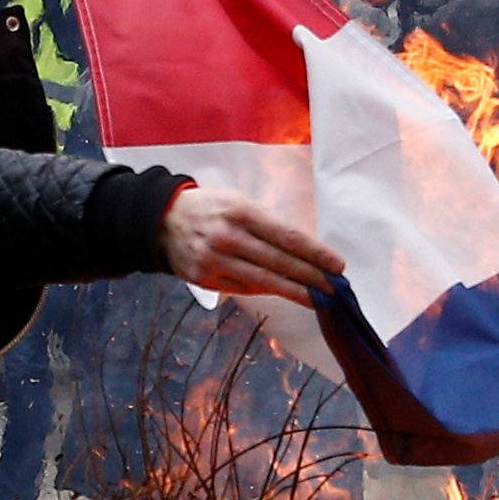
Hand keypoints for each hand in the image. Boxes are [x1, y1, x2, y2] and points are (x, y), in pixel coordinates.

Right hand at [158, 184, 345, 307]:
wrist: (162, 221)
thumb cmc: (210, 209)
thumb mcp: (239, 201)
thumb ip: (268, 223)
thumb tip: (304, 249)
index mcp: (241, 212)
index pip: (288, 237)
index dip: (316, 253)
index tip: (337, 265)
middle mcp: (228, 237)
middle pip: (280, 262)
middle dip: (312, 277)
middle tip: (334, 287)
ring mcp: (215, 261)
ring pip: (264, 281)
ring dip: (295, 291)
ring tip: (317, 298)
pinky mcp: (206, 279)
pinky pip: (245, 288)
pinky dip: (268, 291)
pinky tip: (286, 293)